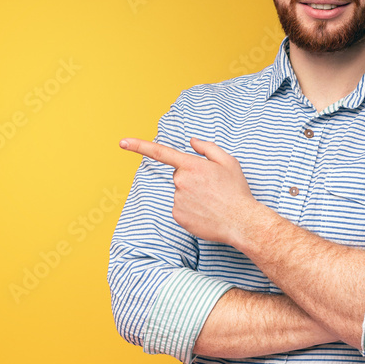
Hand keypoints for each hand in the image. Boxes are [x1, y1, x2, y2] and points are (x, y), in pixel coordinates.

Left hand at [119, 136, 261, 246]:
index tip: (122, 142)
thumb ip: (207, 148)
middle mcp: (181, 182)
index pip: (161, 152)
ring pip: (180, 193)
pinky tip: (205, 213)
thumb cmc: (236, 191)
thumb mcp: (228, 162)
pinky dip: (190, 210)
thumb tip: (191, 141)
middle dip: (191, 179)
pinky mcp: (177, 216)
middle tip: (211, 188)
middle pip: (178, 175)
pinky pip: (180, 208)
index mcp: (191, 165)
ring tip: (211, 202)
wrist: (242, 222)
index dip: (139, 146)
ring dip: (192, 195)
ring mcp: (177, 200)